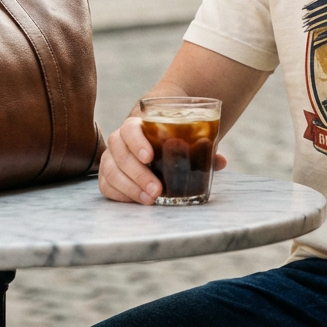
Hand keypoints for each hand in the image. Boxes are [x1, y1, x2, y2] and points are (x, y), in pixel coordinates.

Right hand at [98, 116, 226, 204]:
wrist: (155, 141)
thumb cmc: (171, 141)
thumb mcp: (186, 142)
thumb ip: (201, 150)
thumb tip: (220, 161)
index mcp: (137, 126)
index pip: (129, 129)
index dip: (136, 142)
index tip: (149, 156)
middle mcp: (120, 141)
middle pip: (118, 153)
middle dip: (137, 174)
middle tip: (157, 189)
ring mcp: (112, 158)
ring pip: (110, 171)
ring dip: (129, 187)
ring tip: (150, 199)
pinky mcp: (109, 175)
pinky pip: (106, 186)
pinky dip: (120, 194)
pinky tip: (137, 201)